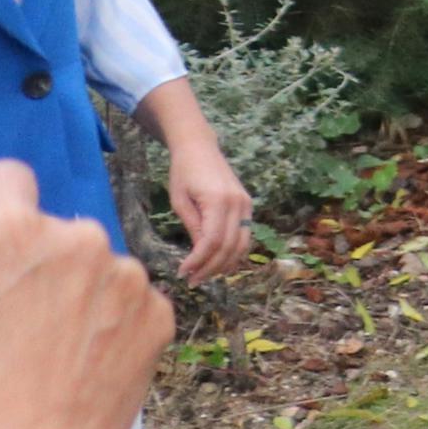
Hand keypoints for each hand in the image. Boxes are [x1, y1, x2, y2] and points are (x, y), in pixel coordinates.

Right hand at [0, 161, 169, 428]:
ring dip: (76, 292)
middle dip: (33, 258)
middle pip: (54, 229)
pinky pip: (128, 303)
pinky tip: (81, 366)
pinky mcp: (159, 313)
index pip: (6, 178)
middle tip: (10, 320)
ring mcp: (126, 276)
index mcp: (11, 231)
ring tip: (45, 353)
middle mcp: (78, 238)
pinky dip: (108, 324)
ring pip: (95, 268)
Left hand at [141, 87, 252, 283]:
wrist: (200, 148)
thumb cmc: (183, 172)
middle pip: (229, 246)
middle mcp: (238, 204)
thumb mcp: (180, 201)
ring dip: (224, 264)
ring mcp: (246, 204)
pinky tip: (218, 261)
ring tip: (205, 275)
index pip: (212, 241)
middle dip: (210, 267)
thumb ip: (193, 226)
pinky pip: (244, 235)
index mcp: (219, 201)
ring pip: (241, 244)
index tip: (183, 273)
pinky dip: (233, 252)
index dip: (198, 261)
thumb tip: (199, 253)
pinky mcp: (247, 205)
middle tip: (192, 281)